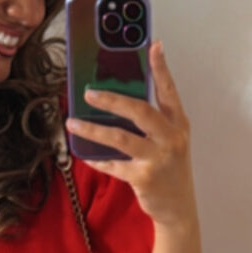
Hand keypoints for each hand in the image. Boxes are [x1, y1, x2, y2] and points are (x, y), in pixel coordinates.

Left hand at [74, 42, 196, 229]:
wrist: (178, 207)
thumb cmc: (169, 167)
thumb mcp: (168, 139)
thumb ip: (152, 120)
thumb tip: (117, 98)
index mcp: (178, 123)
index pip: (168, 90)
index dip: (161, 68)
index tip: (153, 45)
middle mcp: (171, 138)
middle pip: (140, 111)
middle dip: (113, 100)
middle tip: (88, 93)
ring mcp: (159, 159)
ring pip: (121, 138)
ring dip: (94, 130)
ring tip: (73, 123)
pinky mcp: (144, 178)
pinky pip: (114, 165)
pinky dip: (98, 159)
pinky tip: (85, 154)